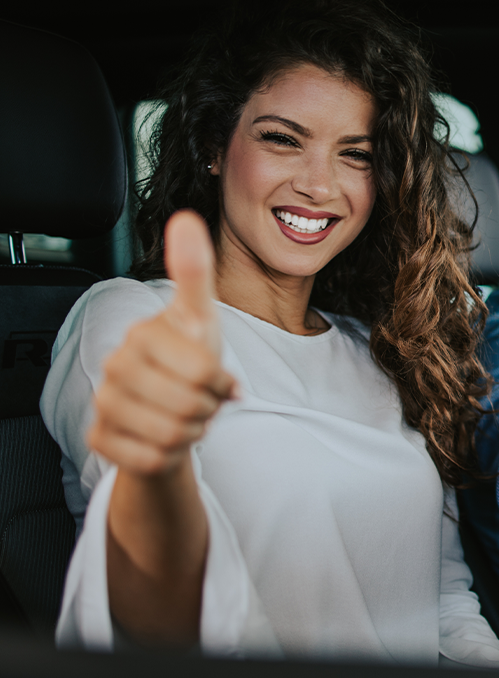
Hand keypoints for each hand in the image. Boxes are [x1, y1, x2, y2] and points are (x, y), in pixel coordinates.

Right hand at [87, 210, 236, 476]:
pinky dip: (170, 454)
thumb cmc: (189, 357)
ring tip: (188, 416)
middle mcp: (115, 366)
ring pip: (170, 435)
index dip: (220, 382)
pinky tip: (166, 437)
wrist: (168, 405)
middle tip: (203, 401)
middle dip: (207, 409)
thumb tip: (185, 218)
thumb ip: (196, 271)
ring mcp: (102, 403)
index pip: (202, 371)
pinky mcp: (99, 438)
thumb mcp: (202, 317)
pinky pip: (150, 459)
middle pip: (186, 406)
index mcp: (143, 334)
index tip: (217, 377)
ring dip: (192, 431)